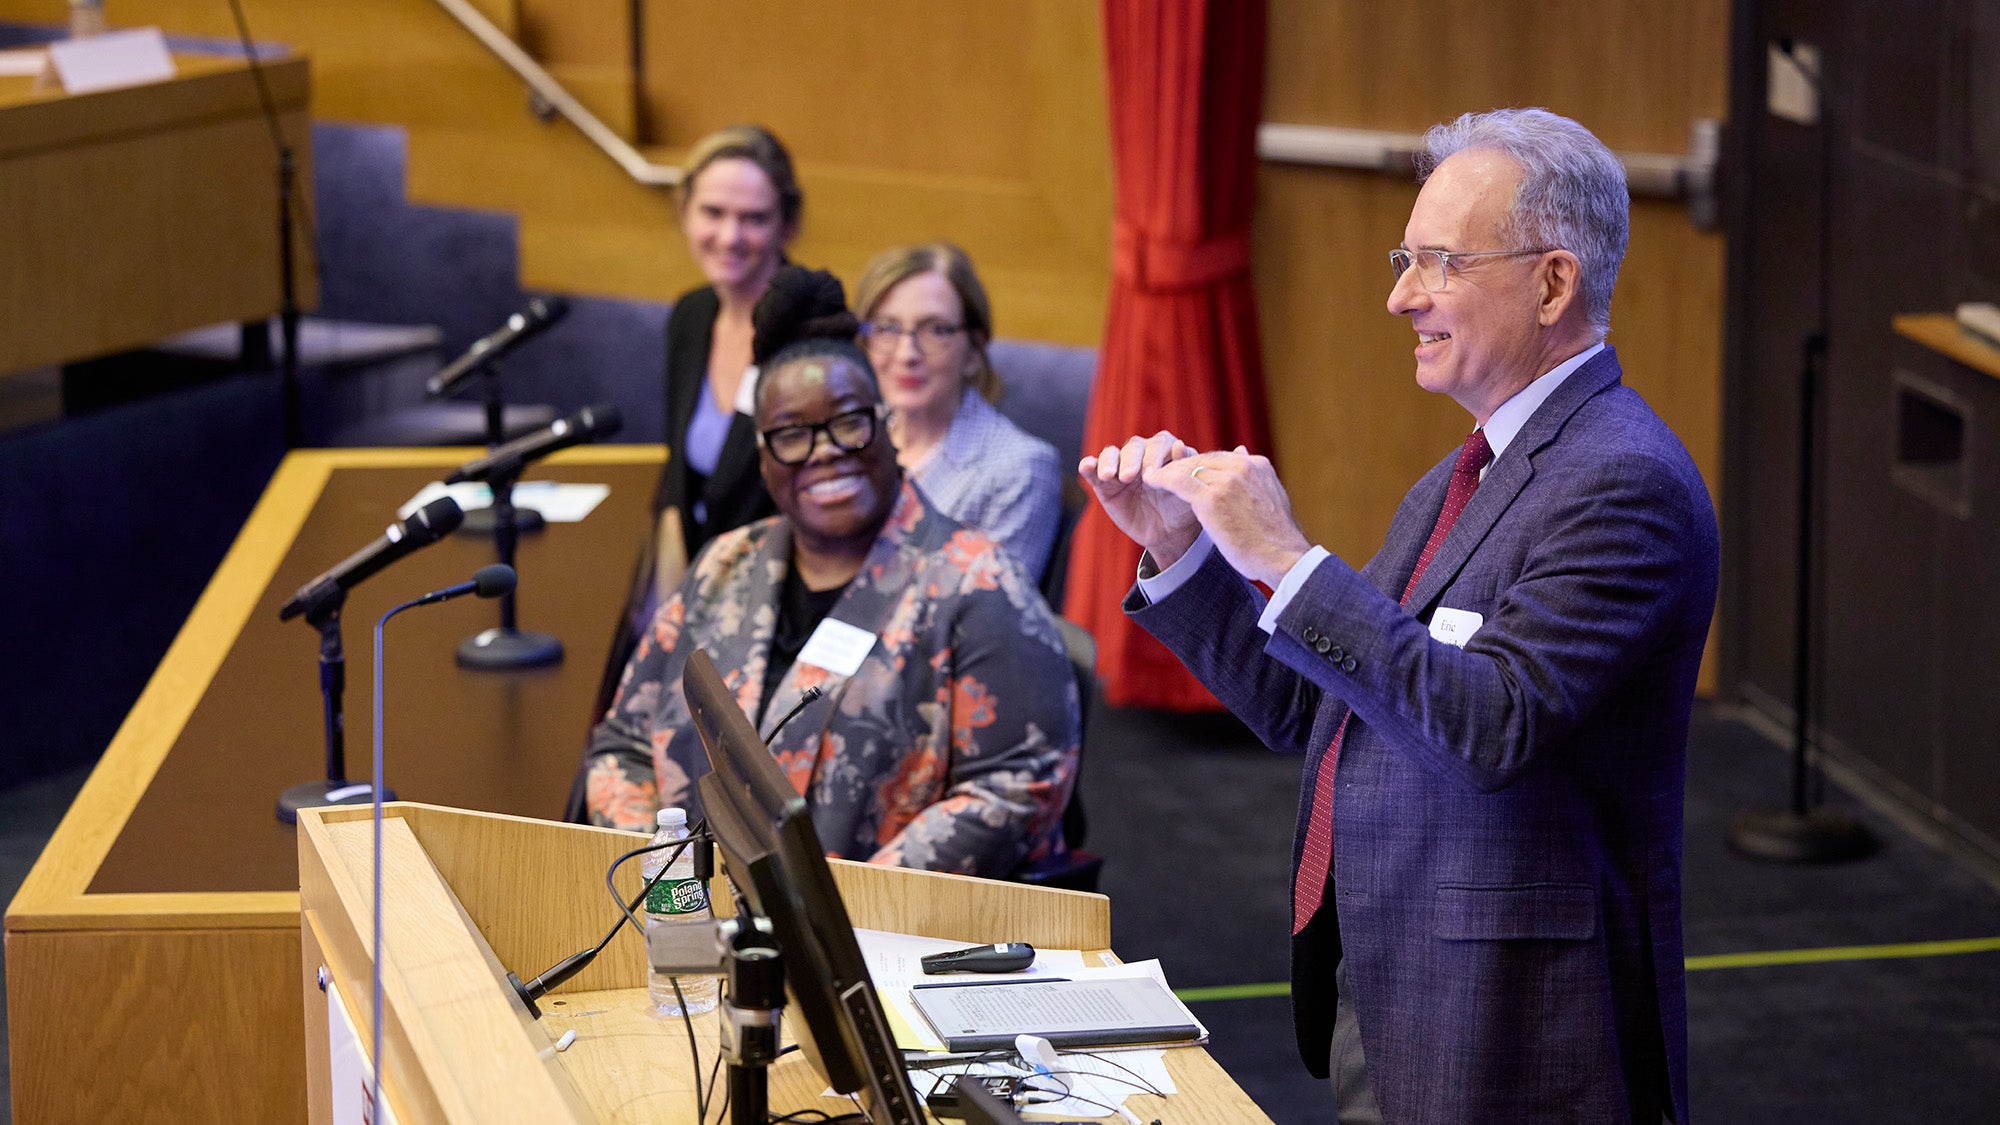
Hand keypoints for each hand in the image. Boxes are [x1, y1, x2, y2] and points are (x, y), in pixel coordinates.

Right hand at [1079, 432, 1201, 567]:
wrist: (1168, 535)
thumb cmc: (1181, 509)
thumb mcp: (1188, 491)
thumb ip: (1184, 468)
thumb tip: (1179, 444)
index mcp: (1165, 451)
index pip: (1159, 443)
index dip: (1155, 455)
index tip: (1153, 474)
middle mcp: (1142, 454)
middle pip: (1134, 447)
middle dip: (1131, 460)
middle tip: (1130, 477)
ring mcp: (1121, 467)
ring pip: (1111, 454)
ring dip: (1109, 462)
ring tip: (1108, 476)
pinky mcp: (1104, 483)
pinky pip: (1093, 470)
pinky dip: (1088, 465)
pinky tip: (1086, 466)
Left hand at [1145, 447, 1311, 587]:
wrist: (1284, 559)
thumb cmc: (1276, 538)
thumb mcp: (1270, 499)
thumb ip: (1254, 478)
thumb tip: (1243, 453)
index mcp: (1257, 466)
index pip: (1219, 457)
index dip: (1199, 466)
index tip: (1184, 474)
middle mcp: (1243, 467)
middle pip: (1202, 459)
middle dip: (1181, 467)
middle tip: (1161, 473)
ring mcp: (1228, 481)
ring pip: (1188, 468)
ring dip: (1168, 472)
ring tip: (1151, 476)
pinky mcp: (1212, 498)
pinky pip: (1179, 482)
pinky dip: (1162, 479)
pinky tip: (1149, 481)